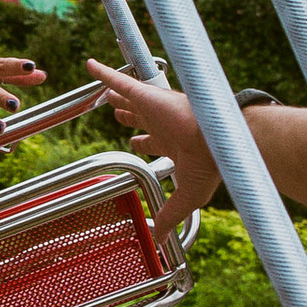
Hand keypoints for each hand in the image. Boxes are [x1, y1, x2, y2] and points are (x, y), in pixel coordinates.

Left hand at [90, 57, 216, 227]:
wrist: (216, 140)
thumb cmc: (210, 166)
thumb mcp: (187, 197)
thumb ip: (169, 216)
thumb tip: (160, 241)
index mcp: (173, 143)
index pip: (153, 141)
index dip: (142, 142)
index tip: (136, 142)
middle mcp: (163, 123)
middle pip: (140, 117)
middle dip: (129, 115)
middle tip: (118, 113)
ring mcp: (154, 108)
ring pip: (129, 98)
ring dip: (116, 95)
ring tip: (106, 91)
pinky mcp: (146, 95)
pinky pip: (118, 80)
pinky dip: (103, 73)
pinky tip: (89, 65)